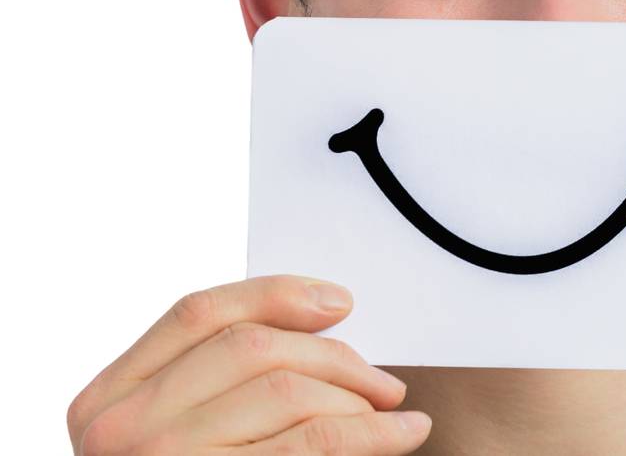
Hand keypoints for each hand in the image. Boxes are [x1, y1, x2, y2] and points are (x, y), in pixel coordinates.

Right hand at [67, 274, 430, 453]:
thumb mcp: (178, 435)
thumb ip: (215, 385)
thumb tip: (322, 317)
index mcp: (105, 402)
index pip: (197, 313)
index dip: (274, 295)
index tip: (339, 303)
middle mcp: (121, 432)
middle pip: (252, 346)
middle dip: (335, 356)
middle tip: (382, 383)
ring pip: (286, 389)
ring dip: (355, 397)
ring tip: (388, 415)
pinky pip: (314, 441)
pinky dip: (375, 432)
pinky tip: (408, 431)